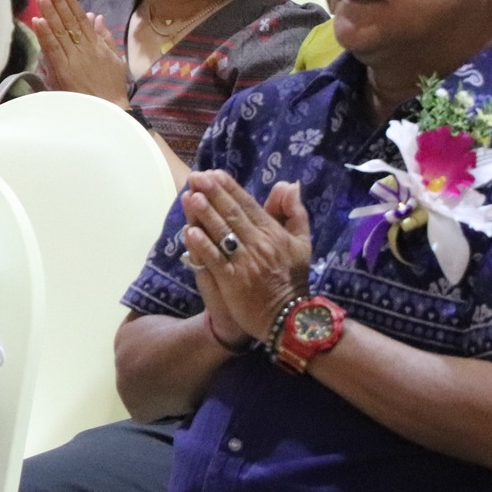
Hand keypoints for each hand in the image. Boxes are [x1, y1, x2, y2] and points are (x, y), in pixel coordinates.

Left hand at [30, 0, 130, 105]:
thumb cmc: (111, 87)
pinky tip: (38, 20)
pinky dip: (45, 34)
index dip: (71, 2)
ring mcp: (73, 58)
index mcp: (96, 45)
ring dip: (49, 12)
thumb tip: (96, 16)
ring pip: (60, 31)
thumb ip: (104, 37)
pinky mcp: (63, 71)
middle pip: (69, 21)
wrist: (109, 110)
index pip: (81, 19)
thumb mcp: (114, 59)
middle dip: (57, 2)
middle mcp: (85, 48)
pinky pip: (53, 49)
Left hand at [178, 171, 312, 345]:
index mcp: (273, 233)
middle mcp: (259, 244)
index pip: (248, 205)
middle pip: (232, 215)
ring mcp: (245, 263)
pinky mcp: (233, 281)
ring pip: (222, 234)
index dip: (230, 188)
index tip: (213, 173)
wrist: (289, 318)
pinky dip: (203, 246)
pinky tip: (189, 232)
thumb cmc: (292, 278)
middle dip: (213, 194)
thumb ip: (294, 212)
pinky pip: (215, 260)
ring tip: (190, 196)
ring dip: (205, 214)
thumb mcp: (302, 242)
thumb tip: (288, 184)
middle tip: (196, 177)